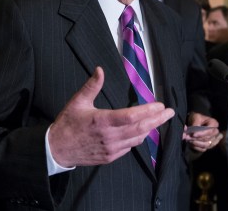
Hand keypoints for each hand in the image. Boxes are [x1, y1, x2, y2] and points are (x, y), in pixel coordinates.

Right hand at [48, 67, 174, 166]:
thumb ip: (91, 86)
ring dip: (150, 130)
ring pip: (137, 139)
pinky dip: (138, 139)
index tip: (160, 105)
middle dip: (158, 120)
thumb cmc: (67, 123)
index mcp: (102, 121)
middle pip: (141, 129)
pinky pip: (129, 148)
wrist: (57, 149)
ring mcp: (111, 149)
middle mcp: (110, 137)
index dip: (148, 111)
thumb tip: (100, 69)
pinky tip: (141, 132)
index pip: (132, 116)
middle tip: (170, 113)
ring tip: (158, 120)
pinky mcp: (110, 157)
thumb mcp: (78, 101)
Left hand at [183, 112, 220, 152]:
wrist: (194, 122)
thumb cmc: (196, 118)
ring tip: (189, 140)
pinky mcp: (208, 145)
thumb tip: (193, 131)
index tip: (193, 134)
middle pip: (208, 138)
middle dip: (197, 139)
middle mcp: (215, 132)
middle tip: (187, 137)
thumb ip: (195, 123)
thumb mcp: (196, 117)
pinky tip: (191, 144)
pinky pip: (203, 149)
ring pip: (206, 145)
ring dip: (196, 143)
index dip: (201, 133)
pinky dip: (196, 147)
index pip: (209, 131)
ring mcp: (213, 140)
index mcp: (214, 123)